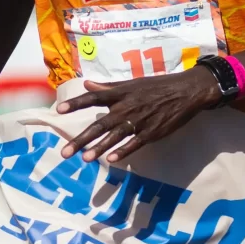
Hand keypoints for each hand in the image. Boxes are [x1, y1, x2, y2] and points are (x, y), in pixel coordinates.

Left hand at [56, 68, 221, 163]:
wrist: (186, 91)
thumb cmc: (156, 86)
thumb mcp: (131, 83)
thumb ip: (108, 87)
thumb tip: (87, 85)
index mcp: (120, 93)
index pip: (93, 98)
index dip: (76, 103)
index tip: (59, 110)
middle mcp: (126, 107)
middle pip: (99, 124)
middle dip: (81, 139)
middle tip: (65, 152)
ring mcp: (138, 122)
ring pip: (114, 137)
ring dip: (99, 148)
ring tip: (84, 159)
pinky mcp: (151, 133)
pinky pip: (134, 144)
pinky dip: (123, 152)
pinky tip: (112, 160)